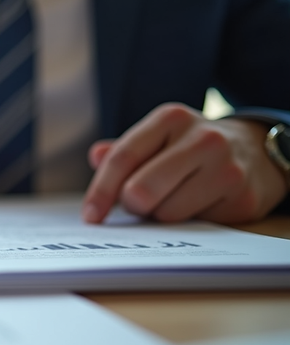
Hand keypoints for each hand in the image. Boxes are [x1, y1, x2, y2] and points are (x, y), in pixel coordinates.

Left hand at [82, 103, 288, 224]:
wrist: (254, 152)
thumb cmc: (189, 149)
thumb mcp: (157, 139)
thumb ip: (124, 151)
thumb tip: (96, 156)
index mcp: (171, 118)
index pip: (123, 158)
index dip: (100, 191)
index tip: (90, 216)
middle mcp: (203, 138)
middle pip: (141, 190)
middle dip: (132, 205)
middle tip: (138, 203)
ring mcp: (227, 169)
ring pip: (166, 213)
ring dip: (160, 215)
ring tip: (176, 197)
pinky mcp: (243, 199)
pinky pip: (195, 226)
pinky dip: (188, 221)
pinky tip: (200, 203)